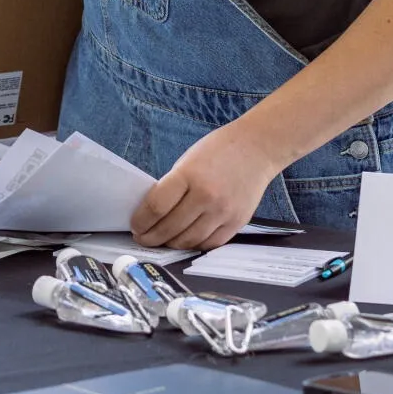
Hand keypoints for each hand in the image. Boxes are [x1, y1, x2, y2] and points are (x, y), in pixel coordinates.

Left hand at [132, 121, 282, 251]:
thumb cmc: (219, 151)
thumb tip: (152, 214)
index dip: (140, 221)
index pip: (156, 207)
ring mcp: (223, 212)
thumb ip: (172, 187)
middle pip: (170, 229)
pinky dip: (194, 245)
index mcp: (189, 175)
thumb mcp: (187, 161)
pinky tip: (185, 240)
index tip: (135, 226)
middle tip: (143, 238)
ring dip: (171, 244)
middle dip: (151, 238)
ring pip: (188, 241)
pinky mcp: (237, 222)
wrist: (257, 148)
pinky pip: (210, 244)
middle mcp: (207, 196)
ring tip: (163, 241)